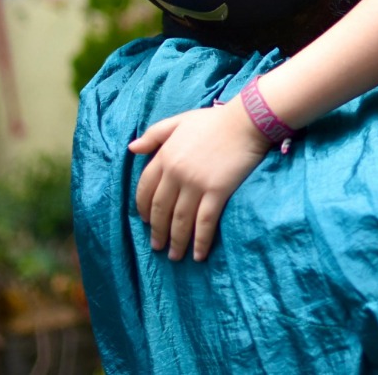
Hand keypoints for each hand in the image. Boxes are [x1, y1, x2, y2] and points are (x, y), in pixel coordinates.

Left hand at [129, 100, 271, 261]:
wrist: (246, 121)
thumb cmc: (214, 120)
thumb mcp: (179, 121)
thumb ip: (154, 134)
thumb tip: (131, 148)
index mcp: (165, 156)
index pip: (146, 189)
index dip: (143, 208)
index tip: (145, 222)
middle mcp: (176, 173)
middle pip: (161, 209)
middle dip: (158, 231)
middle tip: (157, 246)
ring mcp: (196, 184)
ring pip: (180, 220)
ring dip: (176, 241)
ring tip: (175, 256)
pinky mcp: (217, 192)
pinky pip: (205, 222)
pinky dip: (200, 241)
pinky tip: (198, 255)